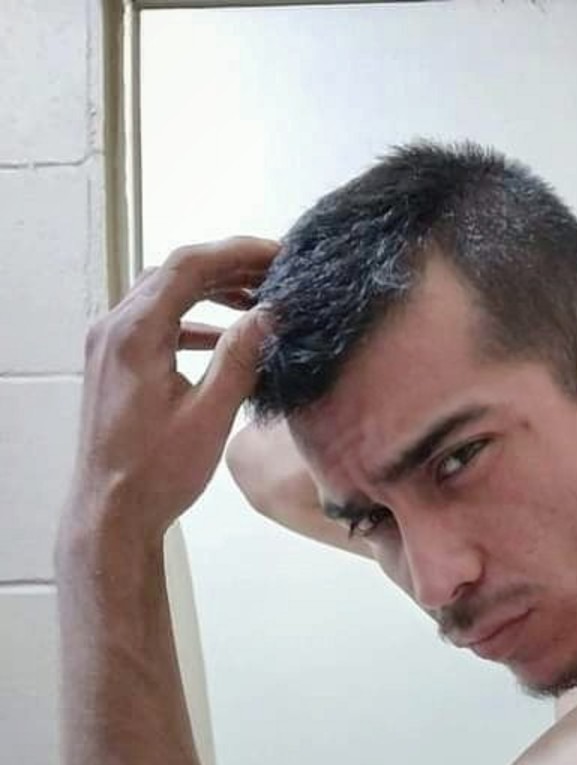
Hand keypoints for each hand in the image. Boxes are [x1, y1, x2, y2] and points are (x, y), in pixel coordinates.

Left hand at [67, 236, 278, 545]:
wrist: (111, 512)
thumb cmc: (159, 472)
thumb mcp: (210, 415)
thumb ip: (241, 357)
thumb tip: (272, 313)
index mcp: (135, 332)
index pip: (189, 266)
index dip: (238, 252)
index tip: (280, 254)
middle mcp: (114, 327)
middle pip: (174, 273)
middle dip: (227, 267)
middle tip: (276, 273)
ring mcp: (108, 344)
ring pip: (162, 295)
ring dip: (209, 291)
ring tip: (256, 300)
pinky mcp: (112, 364)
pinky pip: (153, 323)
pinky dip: (189, 319)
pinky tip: (222, 335)